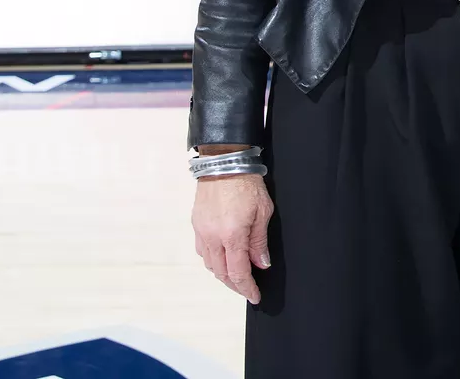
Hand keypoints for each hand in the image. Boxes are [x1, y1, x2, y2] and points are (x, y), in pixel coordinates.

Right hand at [192, 170, 274, 304]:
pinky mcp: (197, 225)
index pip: (238, 272)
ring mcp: (202, 232)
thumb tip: (261, 264)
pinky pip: (203, 251)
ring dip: (224, 274)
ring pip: (210, 264)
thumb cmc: (246, 184)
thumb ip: (259, 242)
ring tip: (238, 276)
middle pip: (222, 273)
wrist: (224, 163)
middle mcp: (213, 237)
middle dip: (236, 285)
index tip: (255, 296)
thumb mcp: (263, 212)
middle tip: (248, 290)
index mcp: (232, 235)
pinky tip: (224, 258)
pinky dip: (213, 260)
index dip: (247, 288)